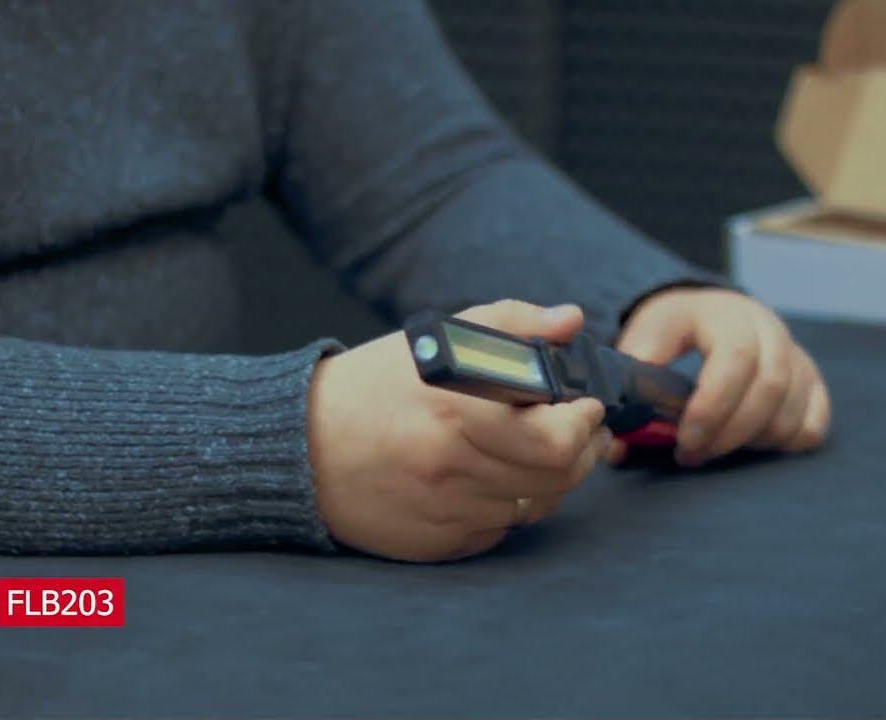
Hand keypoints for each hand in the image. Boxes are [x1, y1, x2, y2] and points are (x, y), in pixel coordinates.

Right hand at [306, 300, 610, 562]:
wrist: (299, 446)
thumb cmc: (375, 386)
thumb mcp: (442, 337)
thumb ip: (512, 324)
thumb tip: (570, 321)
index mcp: (456, 412)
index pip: (555, 440)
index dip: (583, 424)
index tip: (585, 406)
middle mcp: (453, 468)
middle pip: (556, 479)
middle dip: (582, 451)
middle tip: (583, 430)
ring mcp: (445, 512)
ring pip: (534, 507)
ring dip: (550, 479)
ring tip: (543, 450)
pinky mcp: (436, 544)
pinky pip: (499, 530)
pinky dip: (510, 505)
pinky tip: (498, 478)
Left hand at [614, 287, 830, 465]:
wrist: (708, 311)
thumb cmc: (672, 331)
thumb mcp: (645, 338)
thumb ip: (632, 382)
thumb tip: (618, 441)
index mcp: (727, 315)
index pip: (735, 358)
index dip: (713, 407)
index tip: (685, 441)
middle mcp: (770, 329)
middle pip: (771, 386)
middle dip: (731, 433)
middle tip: (693, 456)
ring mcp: (796, 352)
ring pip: (794, 407)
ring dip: (756, 440)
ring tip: (718, 449)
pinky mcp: (811, 378)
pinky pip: (815, 419)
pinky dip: (789, 442)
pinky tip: (754, 445)